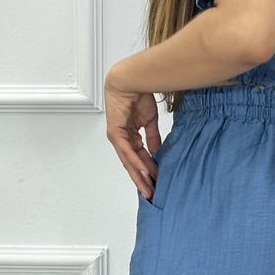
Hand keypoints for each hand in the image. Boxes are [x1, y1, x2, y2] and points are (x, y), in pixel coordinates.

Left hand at [105, 69, 162, 201]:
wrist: (132, 80)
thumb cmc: (139, 96)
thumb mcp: (150, 122)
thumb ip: (153, 138)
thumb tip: (158, 152)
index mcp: (129, 136)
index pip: (139, 158)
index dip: (147, 171)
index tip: (155, 183)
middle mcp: (122, 139)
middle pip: (132, 164)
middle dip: (142, 180)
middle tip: (150, 194)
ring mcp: (117, 137)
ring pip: (129, 161)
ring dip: (139, 176)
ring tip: (148, 189)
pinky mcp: (116, 133)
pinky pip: (128, 151)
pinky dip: (136, 162)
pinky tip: (144, 172)